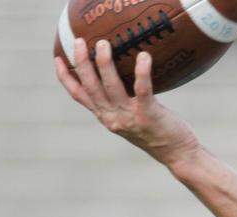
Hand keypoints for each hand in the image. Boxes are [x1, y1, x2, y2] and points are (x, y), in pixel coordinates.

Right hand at [54, 38, 199, 166]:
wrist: (178, 154)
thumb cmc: (159, 132)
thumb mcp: (133, 117)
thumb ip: (123, 101)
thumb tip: (124, 70)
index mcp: (106, 117)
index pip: (79, 96)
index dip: (65, 77)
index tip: (58, 58)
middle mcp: (113, 118)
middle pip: (90, 87)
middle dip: (81, 63)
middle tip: (78, 41)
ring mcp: (129, 118)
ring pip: (110, 87)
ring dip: (104, 63)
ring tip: (103, 43)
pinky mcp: (148, 115)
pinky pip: (142, 89)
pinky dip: (141, 72)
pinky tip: (143, 56)